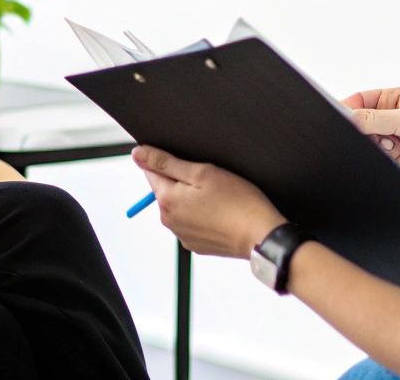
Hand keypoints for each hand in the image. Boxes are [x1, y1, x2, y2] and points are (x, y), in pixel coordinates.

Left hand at [133, 146, 285, 258]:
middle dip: (183, 181)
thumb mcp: (202, 172)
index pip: (151, 171)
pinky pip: (192, 222)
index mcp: (166, 200)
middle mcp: (169, 220)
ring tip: (219, 198)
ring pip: (180, 206)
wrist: (261, 236)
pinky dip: (202, 215)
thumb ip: (166, 162)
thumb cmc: (238, 202)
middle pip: (166, 190)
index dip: (169, 162)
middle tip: (210, 180)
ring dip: (192, 199)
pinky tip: (221, 213)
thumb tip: (137, 155)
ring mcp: (182, 235)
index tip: (190, 164)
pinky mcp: (197, 245)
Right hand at [343, 87, 399, 200]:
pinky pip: (374, 160)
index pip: (362, 100)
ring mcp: (392, 142)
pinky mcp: (393, 164)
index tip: (336, 113)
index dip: (347, 106)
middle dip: (359, 128)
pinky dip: (378, 159)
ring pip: (365, 142)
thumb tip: (348, 117)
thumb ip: (374, 119)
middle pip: (360, 122)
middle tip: (366, 132)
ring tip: (391, 146)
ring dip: (373, 144)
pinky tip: (394, 156)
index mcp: (395, 100)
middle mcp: (391, 120)